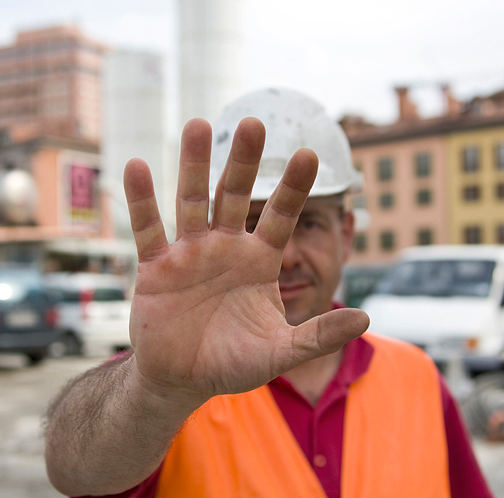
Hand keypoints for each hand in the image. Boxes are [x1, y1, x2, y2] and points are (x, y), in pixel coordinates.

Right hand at [124, 117, 368, 406]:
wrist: (183, 379)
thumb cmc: (233, 363)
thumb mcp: (280, 352)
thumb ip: (318, 335)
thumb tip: (366, 320)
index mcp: (259, 261)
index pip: (281, 216)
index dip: (294, 188)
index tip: (309, 154)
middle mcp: (225, 247)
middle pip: (236, 196)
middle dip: (244, 162)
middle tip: (254, 123)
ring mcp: (189, 253)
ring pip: (192, 201)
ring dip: (194, 165)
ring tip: (198, 124)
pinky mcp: (156, 266)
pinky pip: (149, 229)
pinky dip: (142, 200)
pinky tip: (137, 167)